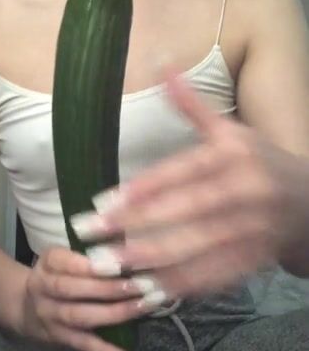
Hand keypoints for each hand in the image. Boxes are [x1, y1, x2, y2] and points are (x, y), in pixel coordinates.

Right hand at [21, 245, 164, 350]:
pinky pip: (84, 346)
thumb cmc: (59, 274)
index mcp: (47, 263)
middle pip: (72, 289)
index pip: (64, 262)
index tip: (118, 265)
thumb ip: (94, 249)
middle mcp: (42, 288)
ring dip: (115, 313)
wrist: (25, 305)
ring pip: (80, 316)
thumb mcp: (66, 256)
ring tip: (144, 306)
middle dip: (109, 288)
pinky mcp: (59, 339)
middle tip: (143, 285)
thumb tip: (130, 240)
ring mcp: (49, 316)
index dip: (89, 266)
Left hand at [70, 71, 296, 299]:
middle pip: (184, 213)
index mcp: (234, 155)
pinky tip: (146, 289)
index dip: (141, 190)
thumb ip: (192, 104)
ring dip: (150, 261)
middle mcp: (246, 191)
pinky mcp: (254, 260)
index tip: (100, 204)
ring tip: (109, 268)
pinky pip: (213, 275)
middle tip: (91, 240)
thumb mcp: (230, 130)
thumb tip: (160, 61)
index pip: (181, 173)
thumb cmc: (260, 162)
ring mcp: (253, 229)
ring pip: (196, 249)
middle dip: (134, 229)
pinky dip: (179, 284)